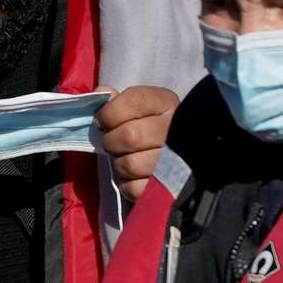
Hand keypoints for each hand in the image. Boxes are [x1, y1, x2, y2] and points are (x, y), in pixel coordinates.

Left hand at [95, 85, 176, 201]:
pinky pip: (134, 188)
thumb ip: (117, 101)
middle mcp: (175, 129)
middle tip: (114, 144)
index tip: (105, 121)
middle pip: (129, 136)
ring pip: (130, 165)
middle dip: (111, 142)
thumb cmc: (150, 127)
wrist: (181, 155)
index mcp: (167, 103)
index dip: (109, 113)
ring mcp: (176, 161)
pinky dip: (127, 184)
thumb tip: (101, 93)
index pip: (133, 100)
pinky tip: (134, 176)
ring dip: (119, 164)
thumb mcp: (138, 108)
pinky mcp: (168, 188)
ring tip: (126, 159)